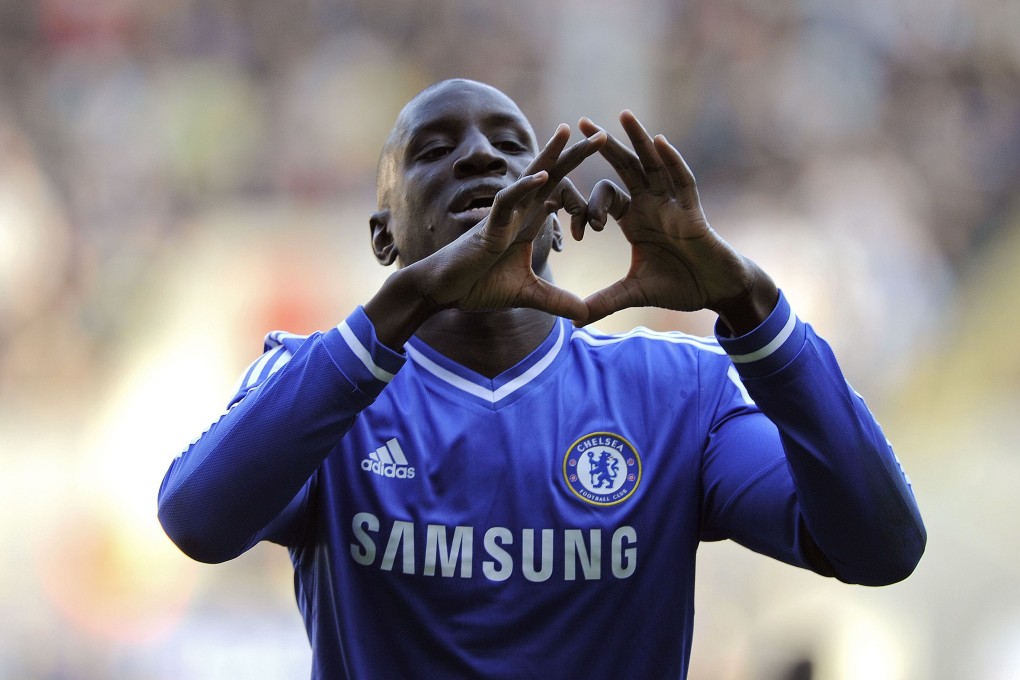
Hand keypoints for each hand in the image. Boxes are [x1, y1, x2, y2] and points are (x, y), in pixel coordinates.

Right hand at [367, 125, 605, 347]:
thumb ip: (556, 301)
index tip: (607, 176)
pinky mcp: (489, 226)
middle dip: (575, 155)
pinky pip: (508, 201)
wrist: (445, 291)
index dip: (581, 181)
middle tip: (600, 134)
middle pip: (551, 176)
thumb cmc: (479, 285)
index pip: (559, 195)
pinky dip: (524, 188)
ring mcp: (504, 216)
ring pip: (530, 178)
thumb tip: (584, 315)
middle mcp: (518, 213)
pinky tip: (544, 175)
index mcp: (528, 223)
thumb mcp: (528, 295)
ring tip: (569, 132)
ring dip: (551, 155)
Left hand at [576, 112, 777, 333]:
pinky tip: (660, 143)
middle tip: (580, 123)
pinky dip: (672, 162)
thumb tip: (575, 320)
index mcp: (634, 219)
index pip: (606, 197)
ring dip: (639, 140)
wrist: (716, 290)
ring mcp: (673, 205)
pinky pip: (683, 182)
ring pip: (654, 165)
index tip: (569, 212)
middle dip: (604, 146)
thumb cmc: (680, 285)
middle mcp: (652, 205)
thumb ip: (605, 302)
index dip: (587, 203)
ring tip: (622, 115)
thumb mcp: (634, 293)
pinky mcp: (693, 212)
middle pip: (625, 169)